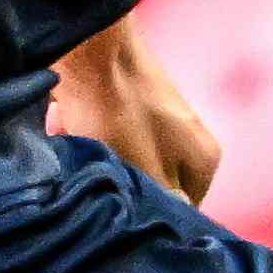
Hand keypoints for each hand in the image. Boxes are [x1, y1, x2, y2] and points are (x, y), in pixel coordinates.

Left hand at [49, 20, 223, 198]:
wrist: (92, 50)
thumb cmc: (118, 117)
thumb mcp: (141, 172)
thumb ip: (161, 202)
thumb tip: (171, 222)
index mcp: (205, 160)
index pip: (181, 210)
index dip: (146, 214)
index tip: (114, 209)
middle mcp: (192, 138)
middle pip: (151, 179)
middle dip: (117, 180)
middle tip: (87, 177)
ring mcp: (164, 115)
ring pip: (126, 154)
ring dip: (98, 156)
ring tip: (70, 148)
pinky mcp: (133, 97)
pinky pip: (111, 130)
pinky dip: (90, 132)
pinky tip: (67, 125)